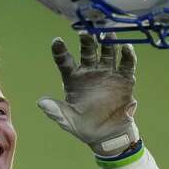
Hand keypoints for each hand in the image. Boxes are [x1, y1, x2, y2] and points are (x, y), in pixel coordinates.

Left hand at [37, 34, 139, 155]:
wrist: (108, 136)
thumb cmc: (84, 127)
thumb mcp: (67, 121)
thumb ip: (56, 111)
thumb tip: (41, 102)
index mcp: (73, 79)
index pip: (65, 61)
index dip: (60, 51)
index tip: (57, 41)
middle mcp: (90, 72)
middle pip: (88, 52)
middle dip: (87, 41)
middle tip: (85, 32)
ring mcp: (108, 73)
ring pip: (108, 53)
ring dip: (108, 42)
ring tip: (108, 33)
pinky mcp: (124, 80)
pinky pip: (126, 65)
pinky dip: (128, 56)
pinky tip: (127, 47)